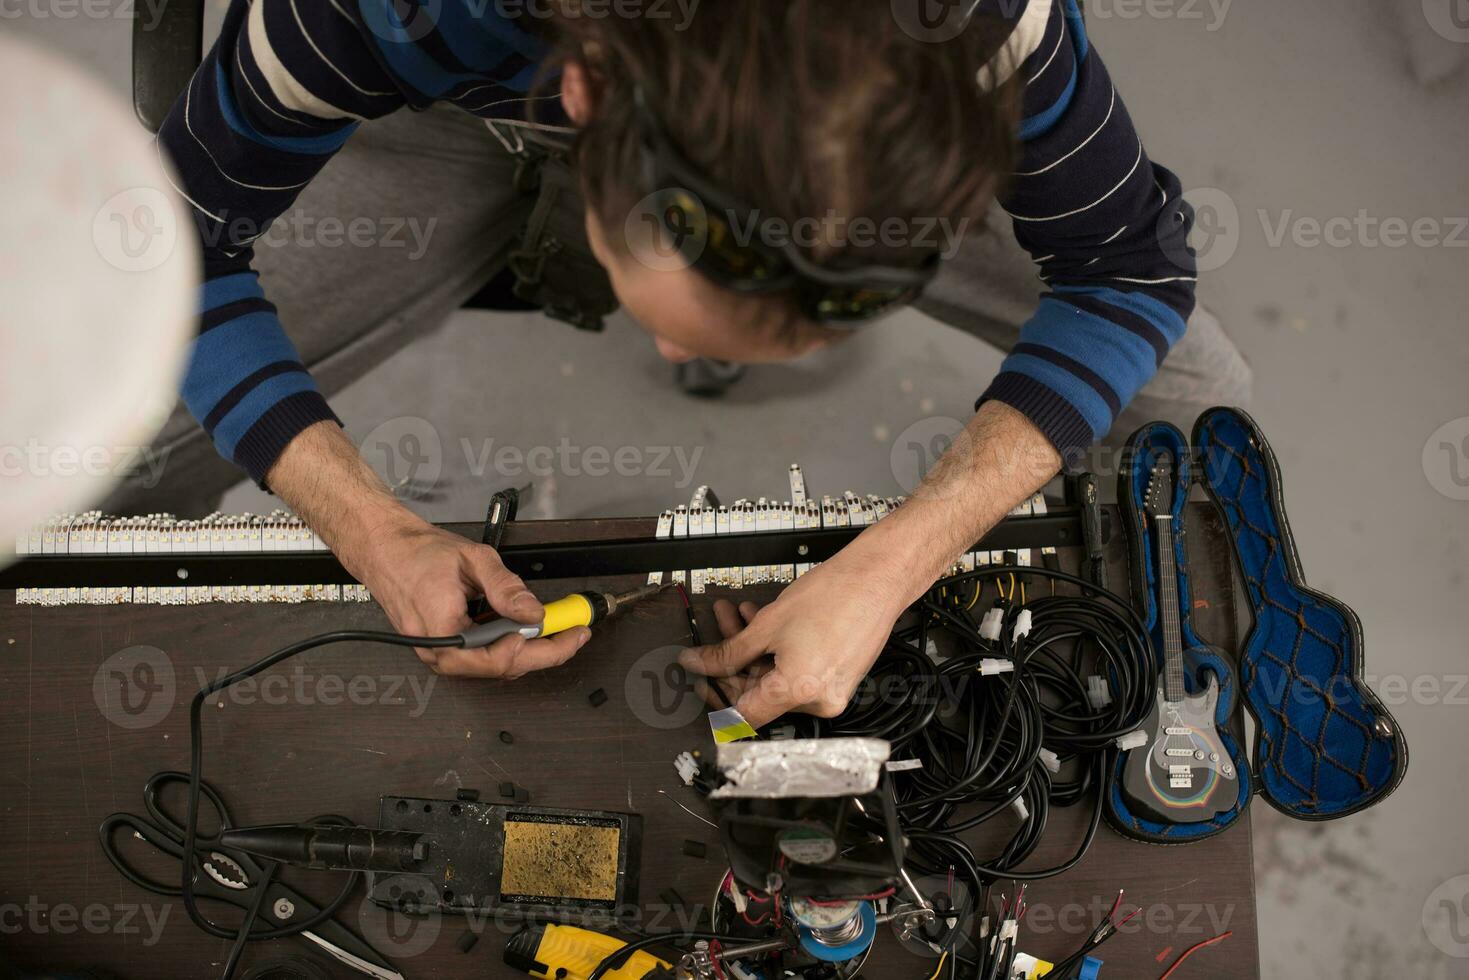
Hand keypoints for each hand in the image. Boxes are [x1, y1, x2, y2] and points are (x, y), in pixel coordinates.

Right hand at [355, 520, 591, 676]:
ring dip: (526, 649)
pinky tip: (520, 627)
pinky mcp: (441, 648)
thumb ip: (506, 588)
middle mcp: (439, 653)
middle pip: (502, 668)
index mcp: (444, 634)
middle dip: (543, 652)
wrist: (384, 548)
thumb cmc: (418, 552)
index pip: (502, 660)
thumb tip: (534, 613)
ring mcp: (438, 653)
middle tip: (572, 631)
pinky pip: (480, 656)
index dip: (542, 650)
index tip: (570, 632)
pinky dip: (506, 643)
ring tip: (554, 627)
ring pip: (493, 665)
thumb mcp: (473, 560)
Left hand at [679, 544, 910, 727]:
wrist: (876, 579)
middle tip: (714, 639)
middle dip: (733, 663)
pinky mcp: (838, 680)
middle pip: (759, 694)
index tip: (702, 684)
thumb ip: (727, 652)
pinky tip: (762, 625)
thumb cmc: (833, 596)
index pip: (744, 716)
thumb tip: (699, 664)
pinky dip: (778, 654)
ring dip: (753, 652)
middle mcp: (818, 701)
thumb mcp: (766, 624)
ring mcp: (830, 693)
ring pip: (776, 679)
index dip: (716, 699)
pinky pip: (797, 675)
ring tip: (737, 617)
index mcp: (797, 691)